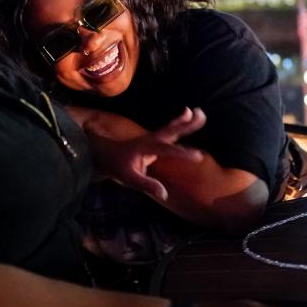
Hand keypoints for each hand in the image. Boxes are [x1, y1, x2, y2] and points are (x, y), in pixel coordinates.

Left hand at [88, 107, 205, 200]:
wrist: (105, 154)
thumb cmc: (117, 167)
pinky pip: (169, 131)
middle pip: (171, 131)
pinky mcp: (154, 139)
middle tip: (201, 115)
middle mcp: (150, 140)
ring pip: (171, 128)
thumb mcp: (129, 179)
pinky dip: (179, 124)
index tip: (199, 156)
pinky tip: (187, 116)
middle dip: (186, 125)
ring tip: (199, 112)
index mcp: (145, 148)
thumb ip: (147, 185)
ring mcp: (152, 138)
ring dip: (185, 121)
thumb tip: (164, 194)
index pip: (167, 150)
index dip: (183, 154)